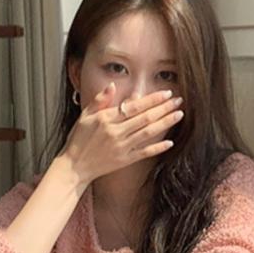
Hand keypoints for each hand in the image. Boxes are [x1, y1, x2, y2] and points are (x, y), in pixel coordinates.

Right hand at [64, 86, 182, 188]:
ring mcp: (122, 147)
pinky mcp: (125, 160)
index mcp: (106, 119)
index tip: (166, 93)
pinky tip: (170, 142)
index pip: (134, 106)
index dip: (152, 99)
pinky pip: (144, 153)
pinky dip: (157, 147)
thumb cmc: (78, 140)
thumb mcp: (84, 116)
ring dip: (165, 123)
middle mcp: (116, 132)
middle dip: (164, 108)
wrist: (74, 166)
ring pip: (148, 133)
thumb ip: (100, 100)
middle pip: (145, 118)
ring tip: (179, 115)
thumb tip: (113, 85)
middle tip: (179, 100)